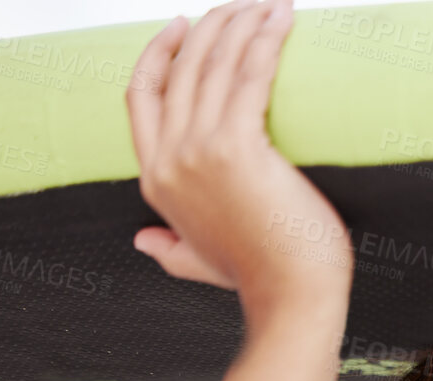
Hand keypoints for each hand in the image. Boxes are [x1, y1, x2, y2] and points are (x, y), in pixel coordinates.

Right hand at [126, 0, 352, 313]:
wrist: (291, 298)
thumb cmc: (260, 278)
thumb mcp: (199, 261)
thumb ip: (169, 249)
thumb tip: (142, 242)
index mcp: (154, 179)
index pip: (141, 96)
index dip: (159, 54)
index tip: (184, 27)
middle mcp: (168, 160)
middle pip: (178, 69)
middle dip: (208, 28)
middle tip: (237, 7)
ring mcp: (199, 152)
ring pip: (213, 65)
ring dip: (240, 24)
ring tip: (267, 4)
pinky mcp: (238, 148)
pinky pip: (249, 76)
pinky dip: (264, 41)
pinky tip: (281, 20)